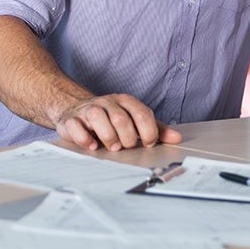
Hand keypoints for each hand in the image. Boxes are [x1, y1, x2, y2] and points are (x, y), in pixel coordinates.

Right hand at [55, 93, 182, 151]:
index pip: (142, 114)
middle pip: (121, 119)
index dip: (148, 132)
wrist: (78, 109)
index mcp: (126, 101)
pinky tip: (92, 146)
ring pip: (99, 118)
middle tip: (126, 147)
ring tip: (112, 146)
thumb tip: (177, 138)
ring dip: (108, 137)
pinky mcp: (72, 119)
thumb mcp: (134, 119)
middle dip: (127, 138)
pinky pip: (77, 127)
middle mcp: (109, 102)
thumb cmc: (111, 117)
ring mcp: (89, 109)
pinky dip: (85, 139)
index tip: (147, 144)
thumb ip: (155, 128)